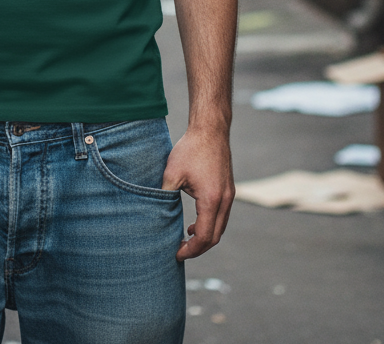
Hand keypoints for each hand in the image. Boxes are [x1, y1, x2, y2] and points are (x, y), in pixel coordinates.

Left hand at [162, 126, 233, 259]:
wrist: (210, 130)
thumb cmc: (190, 149)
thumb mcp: (171, 173)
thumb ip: (164, 195)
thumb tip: (153, 214)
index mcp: (211, 200)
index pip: (205, 237)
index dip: (191, 250)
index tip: (177, 254)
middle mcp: (225, 201)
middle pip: (215, 237)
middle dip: (198, 248)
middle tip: (179, 250)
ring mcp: (229, 196)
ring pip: (220, 227)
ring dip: (205, 237)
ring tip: (185, 239)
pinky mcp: (229, 190)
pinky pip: (222, 216)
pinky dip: (210, 225)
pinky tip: (195, 223)